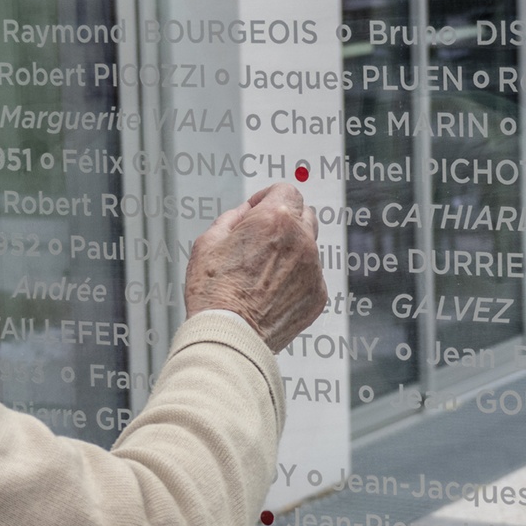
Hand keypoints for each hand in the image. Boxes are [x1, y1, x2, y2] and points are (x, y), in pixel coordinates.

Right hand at [185, 183, 327, 351]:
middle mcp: (301, 240)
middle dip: (285, 220)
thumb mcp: (208, 242)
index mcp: (275, 219)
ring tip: (263, 271)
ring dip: (292, 250)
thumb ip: (232, 218)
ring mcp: (313, 268)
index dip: (269, 196)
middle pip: (304, 214)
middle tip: (262, 238)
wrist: (230, 336)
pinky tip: (272, 291)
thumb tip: (244, 213)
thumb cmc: (215, 294)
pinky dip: (297, 278)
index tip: (260, 208)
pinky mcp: (318, 294)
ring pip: (309, 246)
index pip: (286, 189)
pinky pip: (312, 275)